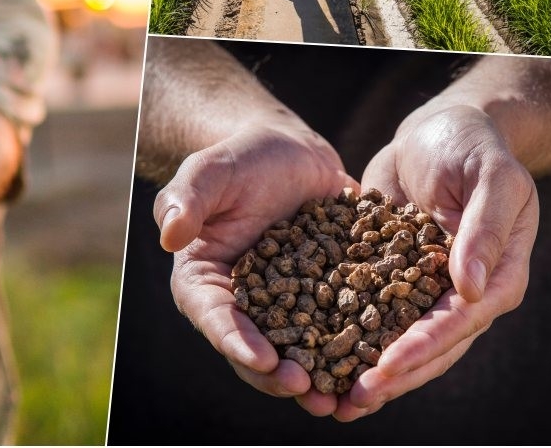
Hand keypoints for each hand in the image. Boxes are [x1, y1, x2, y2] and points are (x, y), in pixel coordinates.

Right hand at [153, 122, 354, 415]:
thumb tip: (169, 235)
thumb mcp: (210, 171)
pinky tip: (381, 366)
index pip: (217, 318)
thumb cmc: (240, 158)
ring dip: (320, 379)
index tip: (265, 360)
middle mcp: (243, 304)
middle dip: (280, 376)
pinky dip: (356, 353)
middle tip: (307, 390)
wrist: (287, 152)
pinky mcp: (324, 300)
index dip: (238, 343)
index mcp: (205, 281)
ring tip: (344, 399)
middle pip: (257, 350)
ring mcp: (286, 307)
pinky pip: (339, 332)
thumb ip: (187, 199)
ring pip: (300, 353)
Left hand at [337, 104, 538, 419]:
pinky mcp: (386, 273)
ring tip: (328, 400)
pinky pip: (366, 310)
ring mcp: (420, 287)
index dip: (422, 348)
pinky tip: (309, 354)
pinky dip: (343, 333)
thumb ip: (483, 229)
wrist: (438, 129)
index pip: (456, 323)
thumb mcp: (493, 177)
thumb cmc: (474, 147)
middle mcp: (459, 293)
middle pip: (426, 346)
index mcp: (494, 277)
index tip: (386, 369)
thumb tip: (467, 287)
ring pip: (394, 339)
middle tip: (348, 401)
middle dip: (389, 376)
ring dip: (364, 370)